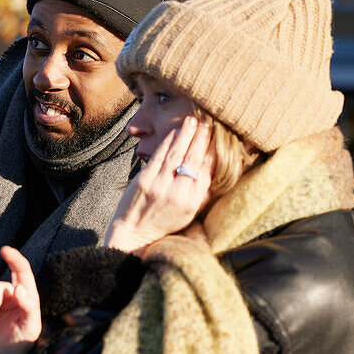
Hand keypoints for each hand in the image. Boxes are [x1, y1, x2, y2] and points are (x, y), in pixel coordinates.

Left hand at [105, 116, 213, 253]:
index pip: (206, 171)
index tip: (218, 137)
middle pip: (193, 160)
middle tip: (207, 122)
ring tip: (193, 120)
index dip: (212, 152)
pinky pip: (158, 156)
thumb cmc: (165, 222)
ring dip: (185, 134)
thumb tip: (216, 169)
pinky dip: (168, 141)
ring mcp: (159, 186)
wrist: (134, 233)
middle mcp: (178, 194)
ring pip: (176, 154)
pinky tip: (175, 131)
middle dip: (201, 138)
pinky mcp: (144, 180)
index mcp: (192, 202)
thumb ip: (203, 192)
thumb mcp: (190, 212)